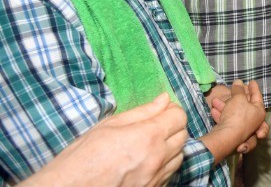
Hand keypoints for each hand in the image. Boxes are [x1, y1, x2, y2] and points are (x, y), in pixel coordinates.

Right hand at [22, 93, 186, 186]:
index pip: (179, 116)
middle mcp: (158, 158)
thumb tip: (163, 99)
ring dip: (171, 146)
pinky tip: (148, 162)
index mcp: (148, 136)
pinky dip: (165, 164)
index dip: (172, 110)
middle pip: (182, 135)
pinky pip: (170, 173)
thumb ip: (141, 112)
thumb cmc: (81, 158)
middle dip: (172, 126)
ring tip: (150, 144)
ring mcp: (157, 177)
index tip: (162, 110)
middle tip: (155, 125)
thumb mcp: (108, 126)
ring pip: (180, 155)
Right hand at [203, 80, 267, 159]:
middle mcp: (253, 120)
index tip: (251, 81)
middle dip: (237, 97)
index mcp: (259, 112)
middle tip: (235, 88)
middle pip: (245, 105)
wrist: (226, 137)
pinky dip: (221, 115)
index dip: (254, 88)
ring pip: (234, 113)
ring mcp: (243, 128)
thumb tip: (238, 82)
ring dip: (224, 106)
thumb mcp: (238, 98)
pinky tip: (213, 110)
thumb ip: (238, 89)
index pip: (257, 96)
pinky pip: (227, 121)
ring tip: (215, 100)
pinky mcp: (232, 133)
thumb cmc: (237, 115)